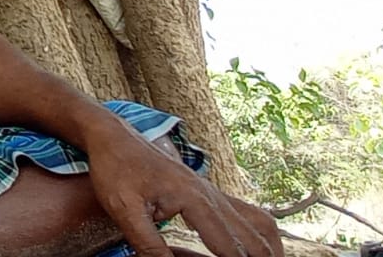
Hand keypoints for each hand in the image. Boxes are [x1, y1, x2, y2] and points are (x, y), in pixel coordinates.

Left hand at [86, 126, 282, 256]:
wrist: (114, 137)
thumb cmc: (116, 169)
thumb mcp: (123, 209)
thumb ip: (148, 243)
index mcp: (194, 199)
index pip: (229, 245)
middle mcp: (211, 194)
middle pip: (253, 235)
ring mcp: (212, 192)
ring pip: (258, 222)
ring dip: (268, 246)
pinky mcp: (207, 192)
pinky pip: (246, 213)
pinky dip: (258, 233)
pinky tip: (257, 247)